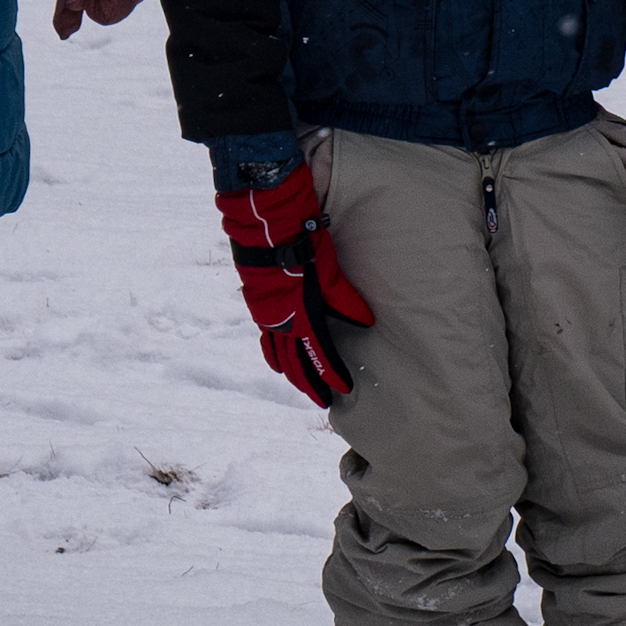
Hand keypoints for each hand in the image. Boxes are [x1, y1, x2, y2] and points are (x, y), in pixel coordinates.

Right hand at [217, 162, 374, 406]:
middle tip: (323, 401)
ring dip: (291, 372)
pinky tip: (278, 361)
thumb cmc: (301, 243)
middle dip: (310, 384)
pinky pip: (266, 339)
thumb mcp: (329, 270)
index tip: (344, 389)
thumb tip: (366, 322)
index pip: (320, 355)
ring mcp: (265, 315)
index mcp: (300, 315)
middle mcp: (279, 321)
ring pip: (278, 354)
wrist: (265, 224)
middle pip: (295, 363)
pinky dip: (274, 354)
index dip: (332, 374)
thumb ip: (345, 299)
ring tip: (302, 386)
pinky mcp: (258, 306)